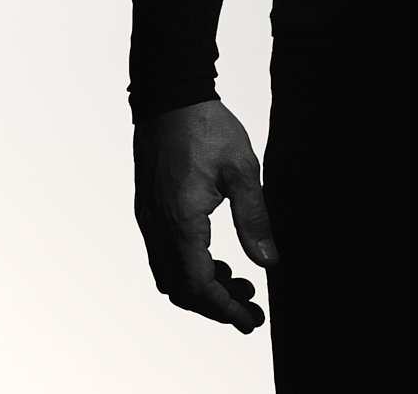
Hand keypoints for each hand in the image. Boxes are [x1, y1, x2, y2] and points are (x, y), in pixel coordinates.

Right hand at [133, 98, 277, 332]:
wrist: (170, 97)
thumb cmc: (205, 127)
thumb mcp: (242, 169)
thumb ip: (254, 219)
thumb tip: (268, 263)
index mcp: (181, 222)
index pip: (198, 286)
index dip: (225, 309)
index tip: (249, 320)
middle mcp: (158, 228)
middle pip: (181, 290)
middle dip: (216, 306)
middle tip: (250, 308)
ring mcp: (149, 219)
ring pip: (169, 275)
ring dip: (201, 288)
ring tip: (238, 282)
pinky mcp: (148, 209)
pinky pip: (162, 255)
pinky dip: (187, 268)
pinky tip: (213, 257)